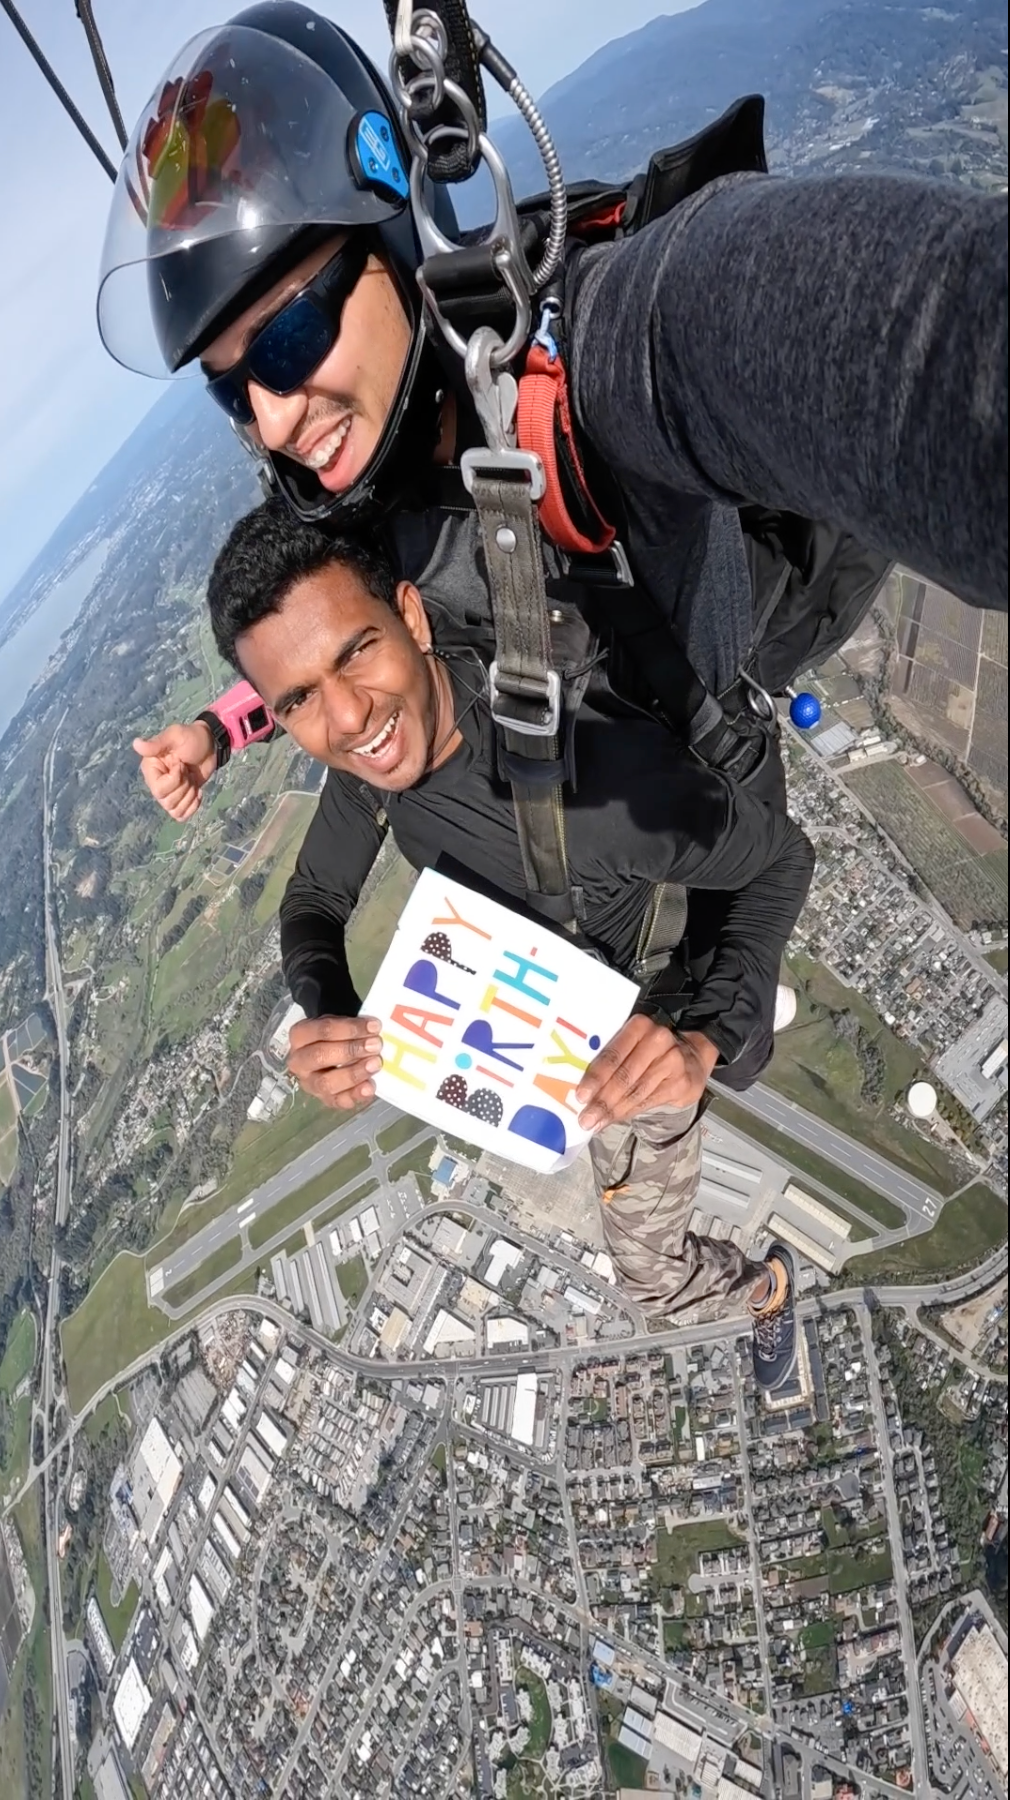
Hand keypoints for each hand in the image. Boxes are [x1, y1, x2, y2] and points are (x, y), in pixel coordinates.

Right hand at [132, 722, 216, 820]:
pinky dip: (193, 806)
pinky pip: (181, 815)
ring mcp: (168, 793)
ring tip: (192, 780)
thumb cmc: (191, 737)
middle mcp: (156, 783)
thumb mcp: (175, 736)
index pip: (159, 790)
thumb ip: (157, 743)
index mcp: (151, 769)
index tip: (181, 764)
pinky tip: (198, 791)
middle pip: (167, 802)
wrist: (210, 746)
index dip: (175, 780)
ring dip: (190, 796)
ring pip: (174, 810)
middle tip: (188, 772)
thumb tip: (136, 744)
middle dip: (184, 787)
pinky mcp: (181, 799)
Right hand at [287, 1015, 383, 1111]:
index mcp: (300, 1036)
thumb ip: (353, 1026)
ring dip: (353, 1073)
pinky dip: (355, 1095)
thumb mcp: (339, 1023)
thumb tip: (374, 1029)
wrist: (333, 1053)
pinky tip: (370, 1087)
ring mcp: (310, 1083)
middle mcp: (300, 1061)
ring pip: (326, 1082)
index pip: (323, 1030)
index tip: (374, 1027)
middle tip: (375, 1045)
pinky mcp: (324, 1099)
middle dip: (350, 1050)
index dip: (350, 1029)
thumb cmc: (337, 1036)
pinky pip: (337, 1101)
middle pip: (320, 1055)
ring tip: (375, 1064)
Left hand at [576, 1018, 718, 1129]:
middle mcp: (658, 1040)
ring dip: (613, 1110)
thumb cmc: (650, 1053)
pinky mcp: (681, 1082)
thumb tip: (583, 1090)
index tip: (581, 1096)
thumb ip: (611, 1061)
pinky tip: (614, 1118)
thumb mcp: (631, 1046)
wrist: (690, 1058)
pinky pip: (648, 1100)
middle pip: (624, 1075)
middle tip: (586, 1118)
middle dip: (602, 1100)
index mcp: (638, 1026)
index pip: (613, 1054)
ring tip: (596, 1122)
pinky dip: (628, 1112)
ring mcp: (673, 1061)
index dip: (596, 1077)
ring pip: (636, 1091)